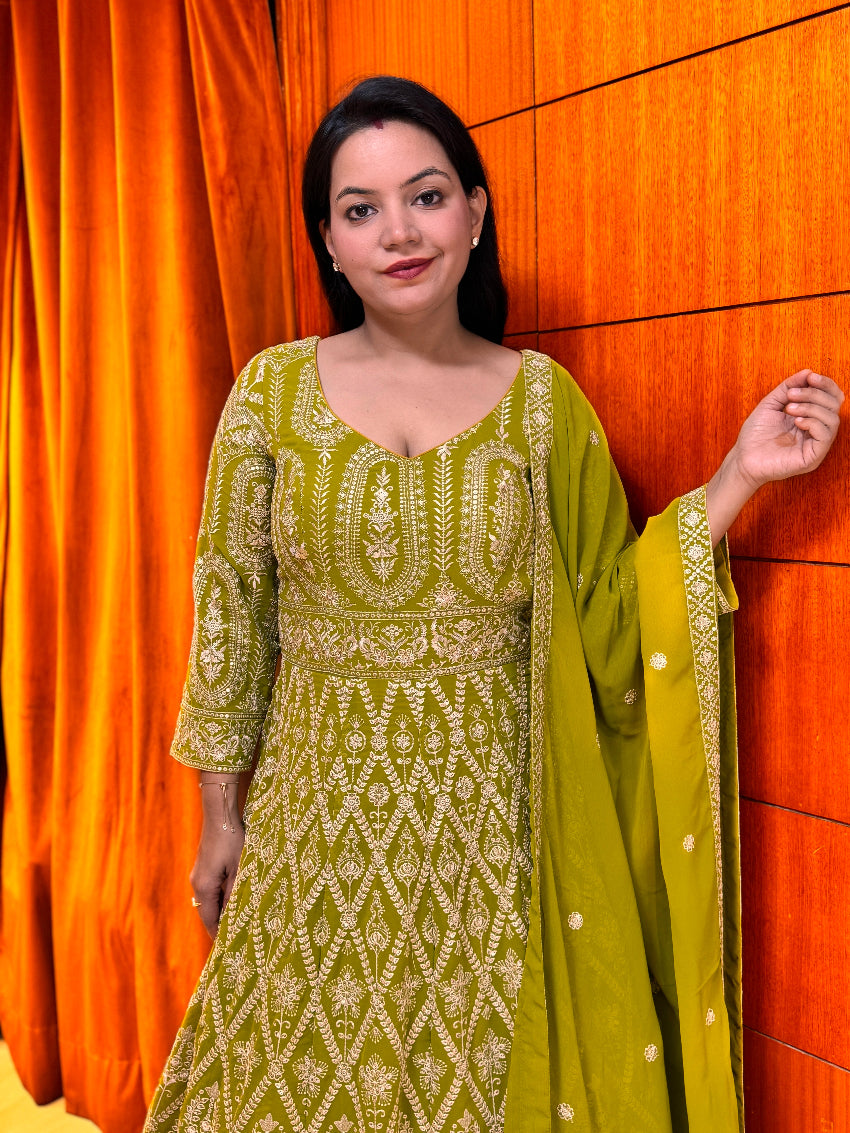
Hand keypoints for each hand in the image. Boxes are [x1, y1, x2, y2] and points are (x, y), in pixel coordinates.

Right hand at [189, 820, 244, 938]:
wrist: (220, 815)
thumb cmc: (232, 840)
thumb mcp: (239, 868)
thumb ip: (236, 892)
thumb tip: (235, 916)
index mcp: (204, 886)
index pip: (210, 919)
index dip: (218, 934)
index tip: (227, 949)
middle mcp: (197, 883)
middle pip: (208, 912)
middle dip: (219, 925)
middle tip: (235, 939)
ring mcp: (198, 874)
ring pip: (209, 900)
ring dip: (220, 911)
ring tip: (235, 923)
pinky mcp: (203, 867)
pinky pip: (210, 890)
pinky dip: (219, 899)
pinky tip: (232, 900)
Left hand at [730, 369, 843, 489]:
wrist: (742, 458)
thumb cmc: (755, 434)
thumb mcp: (772, 403)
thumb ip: (788, 387)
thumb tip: (808, 372)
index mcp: (811, 417)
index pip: (832, 397)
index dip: (825, 384)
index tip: (809, 377)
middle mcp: (817, 430)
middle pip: (834, 405)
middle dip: (814, 394)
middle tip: (792, 394)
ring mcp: (816, 445)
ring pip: (832, 419)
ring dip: (811, 407)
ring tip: (789, 408)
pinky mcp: (813, 457)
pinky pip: (825, 435)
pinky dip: (813, 422)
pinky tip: (796, 421)